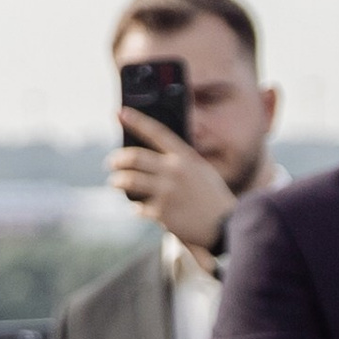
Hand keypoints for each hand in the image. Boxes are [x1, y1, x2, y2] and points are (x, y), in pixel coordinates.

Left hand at [108, 109, 236, 256]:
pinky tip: (138, 209)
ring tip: (115, 182)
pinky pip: (138, 207)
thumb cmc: (213, 198)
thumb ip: (182, 162)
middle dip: (117, 159)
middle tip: (112, 163)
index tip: (120, 113)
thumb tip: (155, 158)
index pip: (156, 132)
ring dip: (117, 181)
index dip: (136, 121)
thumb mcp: (202, 172)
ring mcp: (167, 192)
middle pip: (134, 157)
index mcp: (185, 157)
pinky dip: (136, 208)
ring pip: (128, 181)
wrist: (226, 226)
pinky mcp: (162, 213)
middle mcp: (174, 171)